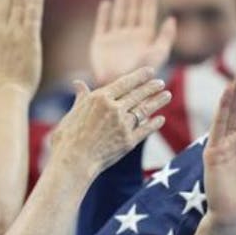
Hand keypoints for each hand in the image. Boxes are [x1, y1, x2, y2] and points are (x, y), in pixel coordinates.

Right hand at [49, 67, 170, 177]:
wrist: (73, 161)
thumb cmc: (68, 137)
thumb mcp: (73, 112)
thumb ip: (81, 97)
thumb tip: (78, 83)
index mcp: (100, 98)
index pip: (125, 83)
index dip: (140, 76)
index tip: (150, 72)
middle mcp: (114, 109)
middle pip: (138, 95)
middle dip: (151, 87)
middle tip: (161, 83)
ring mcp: (123, 125)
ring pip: (144, 110)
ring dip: (157, 102)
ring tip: (167, 95)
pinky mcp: (129, 141)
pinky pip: (145, 129)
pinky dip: (154, 123)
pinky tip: (161, 119)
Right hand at [90, 0, 174, 86]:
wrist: (119, 86)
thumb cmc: (142, 73)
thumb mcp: (158, 54)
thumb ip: (166, 36)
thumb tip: (172, 18)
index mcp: (145, 38)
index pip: (147, 13)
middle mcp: (130, 37)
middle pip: (134, 11)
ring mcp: (115, 39)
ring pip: (119, 15)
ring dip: (122, 0)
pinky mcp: (100, 43)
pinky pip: (102, 25)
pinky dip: (104, 14)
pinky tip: (106, 3)